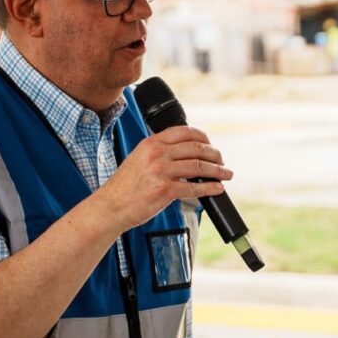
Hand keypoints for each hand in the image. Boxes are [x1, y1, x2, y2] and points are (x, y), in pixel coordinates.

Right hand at [98, 126, 232, 231]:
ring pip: (199, 166)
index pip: (185, 132)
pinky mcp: (165, 190)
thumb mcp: (139, 158)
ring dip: (217, 170)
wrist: (111, 206)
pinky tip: (217, 188)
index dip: (203, 137)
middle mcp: (157, 153)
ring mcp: (161, 171)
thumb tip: (184, 152)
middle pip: (196, 148)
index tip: (211, 145)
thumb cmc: (125, 186)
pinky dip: (210, 187)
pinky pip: (194, 186)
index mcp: (151, 143)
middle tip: (222, 161)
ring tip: (226, 174)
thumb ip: (159, 152)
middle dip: (215, 154)